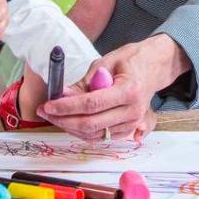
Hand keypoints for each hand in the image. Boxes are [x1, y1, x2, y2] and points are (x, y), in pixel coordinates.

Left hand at [37, 35, 188, 139]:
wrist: (153, 68)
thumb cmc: (129, 61)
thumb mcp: (105, 62)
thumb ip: (84, 82)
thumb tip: (62, 95)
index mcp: (129, 90)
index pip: (92, 104)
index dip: (67, 106)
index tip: (48, 105)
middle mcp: (133, 111)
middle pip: (91, 124)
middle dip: (64, 120)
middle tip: (45, 111)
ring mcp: (132, 123)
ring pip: (94, 134)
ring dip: (71, 127)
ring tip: (55, 115)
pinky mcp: (128, 130)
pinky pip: (101, 136)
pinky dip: (83, 131)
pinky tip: (70, 120)